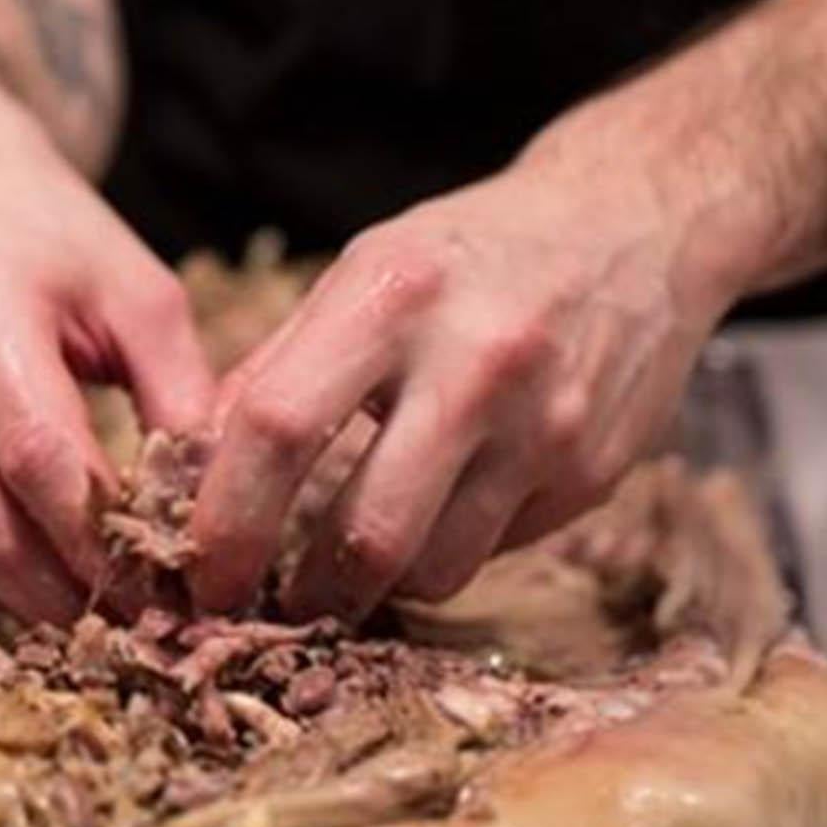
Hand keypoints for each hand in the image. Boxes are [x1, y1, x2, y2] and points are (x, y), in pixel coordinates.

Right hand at [0, 78, 215, 623]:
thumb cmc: (53, 238)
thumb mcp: (139, 290)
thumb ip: (180, 392)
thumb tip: (215, 507)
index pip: (37, 455)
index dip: (102, 535)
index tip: (169, 580)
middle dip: (62, 591)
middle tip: (141, 626)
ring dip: (29, 598)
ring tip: (109, 621)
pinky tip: (60, 587)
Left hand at [189, 109, 743, 621]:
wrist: (636, 222)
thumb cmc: (469, 254)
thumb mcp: (363, 272)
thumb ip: (276, 366)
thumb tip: (190, 466)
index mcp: (391, 297)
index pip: (279, 428)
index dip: (228, 517)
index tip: (203, 569)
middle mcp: (474, 362)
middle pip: (365, 532)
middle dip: (306, 593)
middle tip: (275, 603)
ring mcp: (545, 425)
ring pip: (433, 569)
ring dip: (375, 590)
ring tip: (349, 568)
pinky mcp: (593, 473)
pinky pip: (493, 552)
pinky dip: (445, 554)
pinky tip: (435, 516)